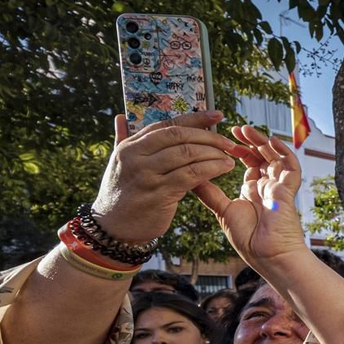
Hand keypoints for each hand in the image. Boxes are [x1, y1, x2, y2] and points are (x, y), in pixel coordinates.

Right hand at [91, 111, 236, 243]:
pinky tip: (222, 169)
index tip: (216, 115)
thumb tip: (120, 116)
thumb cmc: (120, 195)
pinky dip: (210, 169)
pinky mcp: (159, 193)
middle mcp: (137, 156)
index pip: (167, 124)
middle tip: (228, 142)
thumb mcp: (117, 164)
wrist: (113, 228)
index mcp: (130, 146)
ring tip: (229, 157)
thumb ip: (122, 139)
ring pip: (187, 154)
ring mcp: (147, 174)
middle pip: (179, 136)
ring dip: (213, 153)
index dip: (195, 118)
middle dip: (208, 136)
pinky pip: (191, 175)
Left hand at [191, 125, 305, 271]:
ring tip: (248, 131)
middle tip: (236, 130)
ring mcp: (279, 187)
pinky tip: (272, 142)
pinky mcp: (288, 190)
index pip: (248, 162)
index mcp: (253, 190)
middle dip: (250, 141)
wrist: (266, 256)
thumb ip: (209, 192)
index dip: (238, 149)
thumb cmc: (249, 239)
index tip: (225, 139)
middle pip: (262, 156)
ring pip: (275, 157)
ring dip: (263, 142)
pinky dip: (285, 153)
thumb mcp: (223, 211)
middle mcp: (267, 186)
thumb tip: (191, 176)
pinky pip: (292, 167)